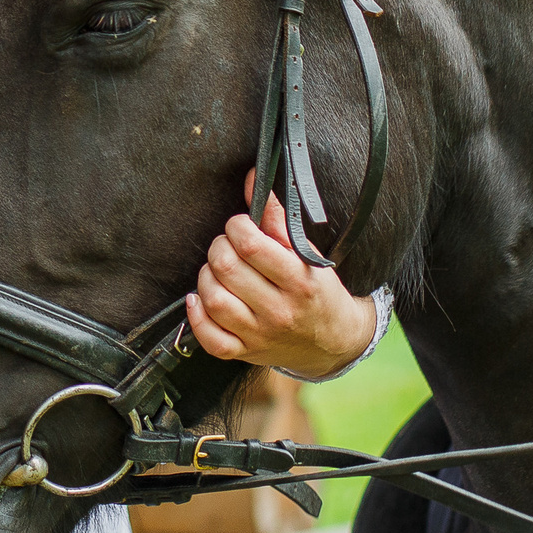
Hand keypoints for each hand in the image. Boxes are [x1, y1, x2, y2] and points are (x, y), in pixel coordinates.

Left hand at [184, 172, 378, 376]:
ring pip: (214, 301)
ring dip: (206, 278)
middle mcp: (279, 311)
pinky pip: (210, 339)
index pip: (251, 245)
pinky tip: (201, 300)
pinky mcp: (245, 352)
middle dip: (219, 248)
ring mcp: (260, 335)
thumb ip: (277, 218)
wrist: (335, 341)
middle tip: (227, 246)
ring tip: (218, 271)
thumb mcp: (306, 253)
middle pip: (226, 269)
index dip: (236, 227)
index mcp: (299, 281)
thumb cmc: (318, 291)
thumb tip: (253, 179)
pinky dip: (197, 317)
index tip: (239, 226)